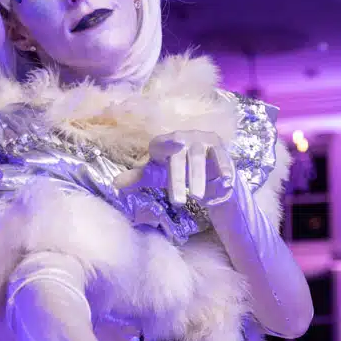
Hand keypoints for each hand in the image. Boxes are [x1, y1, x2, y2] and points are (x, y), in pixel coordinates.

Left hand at [116, 133, 235, 207]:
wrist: (204, 165)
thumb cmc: (176, 169)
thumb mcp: (157, 175)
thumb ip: (139, 178)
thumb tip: (115, 184)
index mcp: (164, 143)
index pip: (159, 145)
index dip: (162, 147)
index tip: (162, 155)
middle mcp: (183, 138)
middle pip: (178, 158)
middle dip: (178, 180)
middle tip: (176, 202)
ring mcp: (201, 140)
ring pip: (198, 159)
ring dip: (198, 179)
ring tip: (197, 197)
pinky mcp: (218, 146)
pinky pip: (221, 158)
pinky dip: (224, 169)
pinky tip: (225, 182)